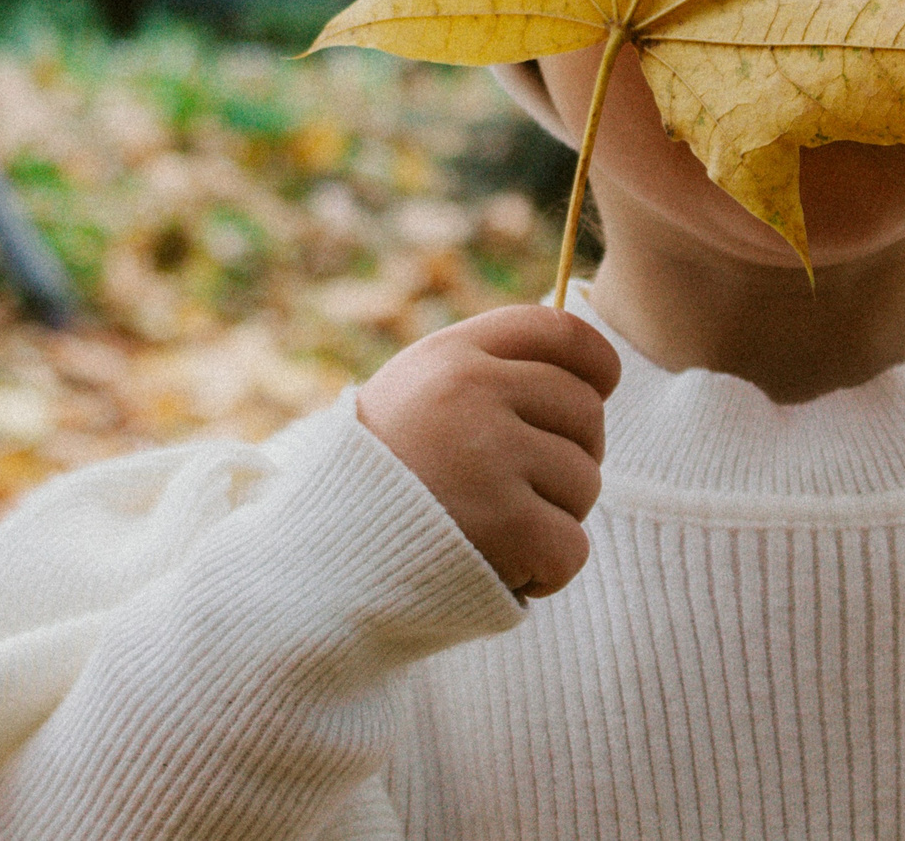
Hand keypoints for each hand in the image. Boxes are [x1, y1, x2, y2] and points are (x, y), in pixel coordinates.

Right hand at [357, 304, 619, 598]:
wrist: (308, 571)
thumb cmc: (373, 486)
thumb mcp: (413, 398)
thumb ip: (486, 376)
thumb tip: (588, 377)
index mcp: (451, 356)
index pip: (562, 333)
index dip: (595, 367)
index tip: (595, 395)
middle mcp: (472, 394)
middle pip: (586, 413)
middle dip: (569, 458)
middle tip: (518, 492)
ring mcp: (489, 457)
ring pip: (586, 482)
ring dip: (552, 518)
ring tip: (490, 531)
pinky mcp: (505, 526)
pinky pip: (572, 546)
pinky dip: (546, 571)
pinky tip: (500, 568)